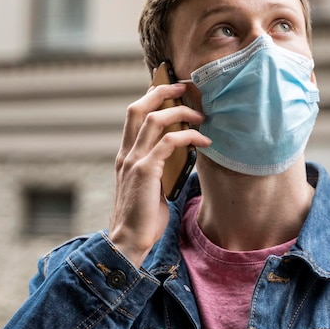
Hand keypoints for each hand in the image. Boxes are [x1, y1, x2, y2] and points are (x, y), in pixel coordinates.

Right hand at [108, 83, 210, 266]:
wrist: (129, 240)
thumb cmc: (143, 216)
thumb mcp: (149, 185)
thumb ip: (158, 166)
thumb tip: (181, 152)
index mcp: (125, 155)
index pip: (134, 114)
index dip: (151, 96)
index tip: (171, 89)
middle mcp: (126, 153)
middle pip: (139, 107)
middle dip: (162, 91)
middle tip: (185, 88)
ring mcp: (134, 161)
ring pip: (155, 120)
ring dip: (181, 113)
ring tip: (201, 117)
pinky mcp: (146, 171)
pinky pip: (169, 143)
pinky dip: (189, 137)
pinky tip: (204, 142)